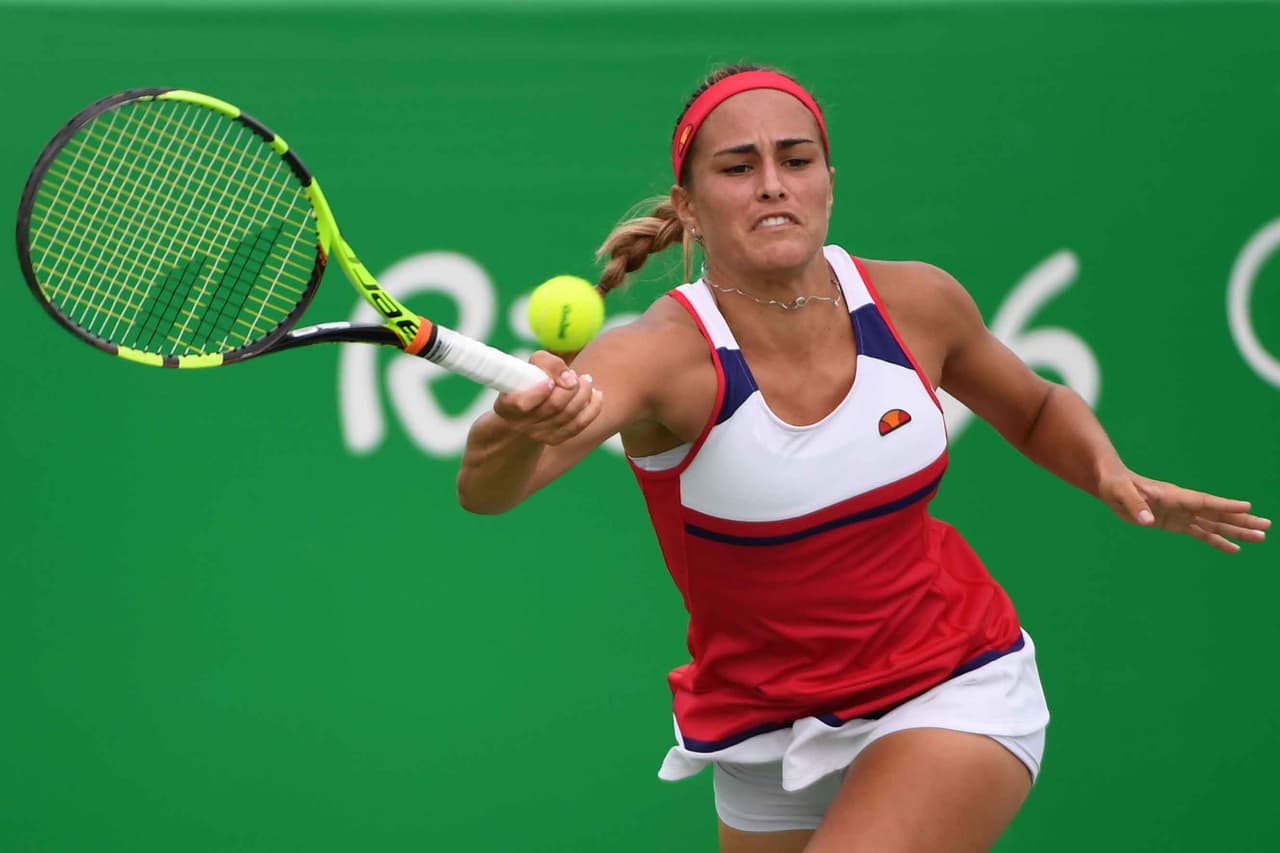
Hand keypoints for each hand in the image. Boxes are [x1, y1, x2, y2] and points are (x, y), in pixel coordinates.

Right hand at [492, 351, 602, 445]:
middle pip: (554, 406)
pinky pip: (579, 425)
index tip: (549, 381)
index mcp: (507, 405)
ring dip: (583, 392)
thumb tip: (570, 378)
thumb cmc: (525, 383)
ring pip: (569, 414)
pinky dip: (593, 407)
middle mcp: (522, 423)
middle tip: (574, 375)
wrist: (520, 416)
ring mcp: (538, 434)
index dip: (539, 392)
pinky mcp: (554, 439)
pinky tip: (596, 394)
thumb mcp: (528, 367)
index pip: (522, 403)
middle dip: (570, 386)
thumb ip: (546, 364)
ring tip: (585, 380)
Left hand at [1099, 469, 1270, 553]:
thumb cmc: (1114, 485)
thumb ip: (1135, 505)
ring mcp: (1181, 514)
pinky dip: (1217, 541)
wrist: (1111, 485)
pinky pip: (1201, 533)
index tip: (1247, 507)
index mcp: (1173, 495)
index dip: (1224, 505)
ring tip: (1260, 538)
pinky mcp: (1175, 524)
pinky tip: (1234, 549)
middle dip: (1241, 521)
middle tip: (1266, 526)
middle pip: (1216, 513)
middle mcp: (1182, 504)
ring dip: (1236, 531)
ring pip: (1214, 524)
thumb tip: (1147, 522)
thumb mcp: (1119, 493)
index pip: (1203, 501)